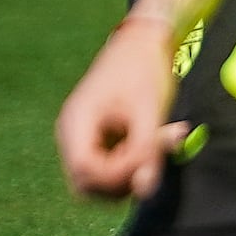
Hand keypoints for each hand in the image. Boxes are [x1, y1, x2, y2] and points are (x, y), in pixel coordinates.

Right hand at [57, 16, 182, 198]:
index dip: (117, 175)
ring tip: (162, 139)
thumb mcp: (149, 110)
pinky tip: (158, 137)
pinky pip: (113, 166)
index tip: (148, 157)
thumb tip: (144, 192)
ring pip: (102, 180)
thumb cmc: (143, 70)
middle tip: (156, 153)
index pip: (84, 171)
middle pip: (88, 184)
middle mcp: (72, 136)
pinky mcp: (99, 141)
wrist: (142, 43)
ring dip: (134, 171)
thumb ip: (146, 152)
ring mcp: (84, 140)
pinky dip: (136, 162)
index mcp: (76, 123)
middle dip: (125, 178)